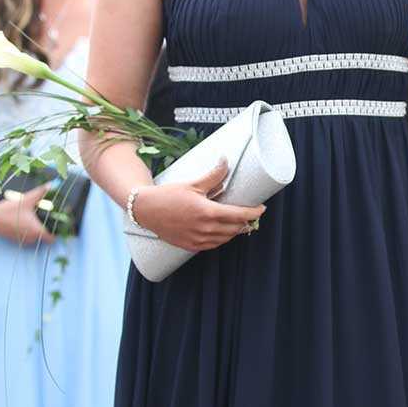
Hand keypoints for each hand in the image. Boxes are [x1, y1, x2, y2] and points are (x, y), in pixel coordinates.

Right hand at [0, 185, 57, 244]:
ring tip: (34, 221)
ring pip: (34, 239)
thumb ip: (41, 192)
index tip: (57, 228)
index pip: (52, 239)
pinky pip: (25, 238)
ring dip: (36, 232)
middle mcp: (31, 238)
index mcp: (37, 230)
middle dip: (46, 230)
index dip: (56, 234)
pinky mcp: (15, 239)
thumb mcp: (27, 199)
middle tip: (46, 221)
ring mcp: (22, 240)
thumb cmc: (10, 208)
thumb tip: (53, 184)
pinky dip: (27, 233)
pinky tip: (24, 223)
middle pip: (44, 238)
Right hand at [130, 161, 265, 252]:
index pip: (239, 215)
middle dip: (247, 222)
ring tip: (240, 223)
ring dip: (235, 232)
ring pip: (226, 239)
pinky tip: (223, 232)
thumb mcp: (193, 184)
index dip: (254, 213)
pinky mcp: (191, 246)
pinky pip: (213, 245)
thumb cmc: (169, 195)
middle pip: (236, 229)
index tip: (261, 209)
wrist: (146, 211)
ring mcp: (198, 240)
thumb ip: (213, 175)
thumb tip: (225, 160)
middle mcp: (205, 229)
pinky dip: (222, 239)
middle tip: (253, 216)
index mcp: (208, 212)